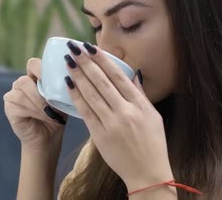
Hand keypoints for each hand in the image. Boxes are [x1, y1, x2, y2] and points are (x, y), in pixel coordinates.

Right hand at [4, 58, 67, 150]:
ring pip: (22, 92)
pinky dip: (35, 111)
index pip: (33, 64)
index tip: (55, 79)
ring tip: (52, 114)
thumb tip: (70, 77)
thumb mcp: (63, 98)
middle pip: (25, 80)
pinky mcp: (9, 107)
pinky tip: (46, 117)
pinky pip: (19, 104)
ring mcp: (13, 94)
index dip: (41, 69)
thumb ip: (61, 86)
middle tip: (54, 102)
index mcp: (34, 77)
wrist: (49, 137)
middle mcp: (21, 83)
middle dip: (41, 92)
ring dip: (40, 103)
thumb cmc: (57, 115)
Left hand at [63, 41, 172, 189]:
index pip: (118, 76)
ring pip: (91, 95)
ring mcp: (112, 124)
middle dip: (86, 63)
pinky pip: (85, 112)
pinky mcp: (100, 136)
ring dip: (78, 76)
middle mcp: (125, 112)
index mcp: (139, 105)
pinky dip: (76, 97)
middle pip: (102, 82)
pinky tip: (69, 85)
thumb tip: (133, 73)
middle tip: (74, 49)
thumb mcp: (153, 116)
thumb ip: (141, 94)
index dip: (102, 60)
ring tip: (68, 62)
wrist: (147, 174)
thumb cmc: (153, 144)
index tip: (90, 48)